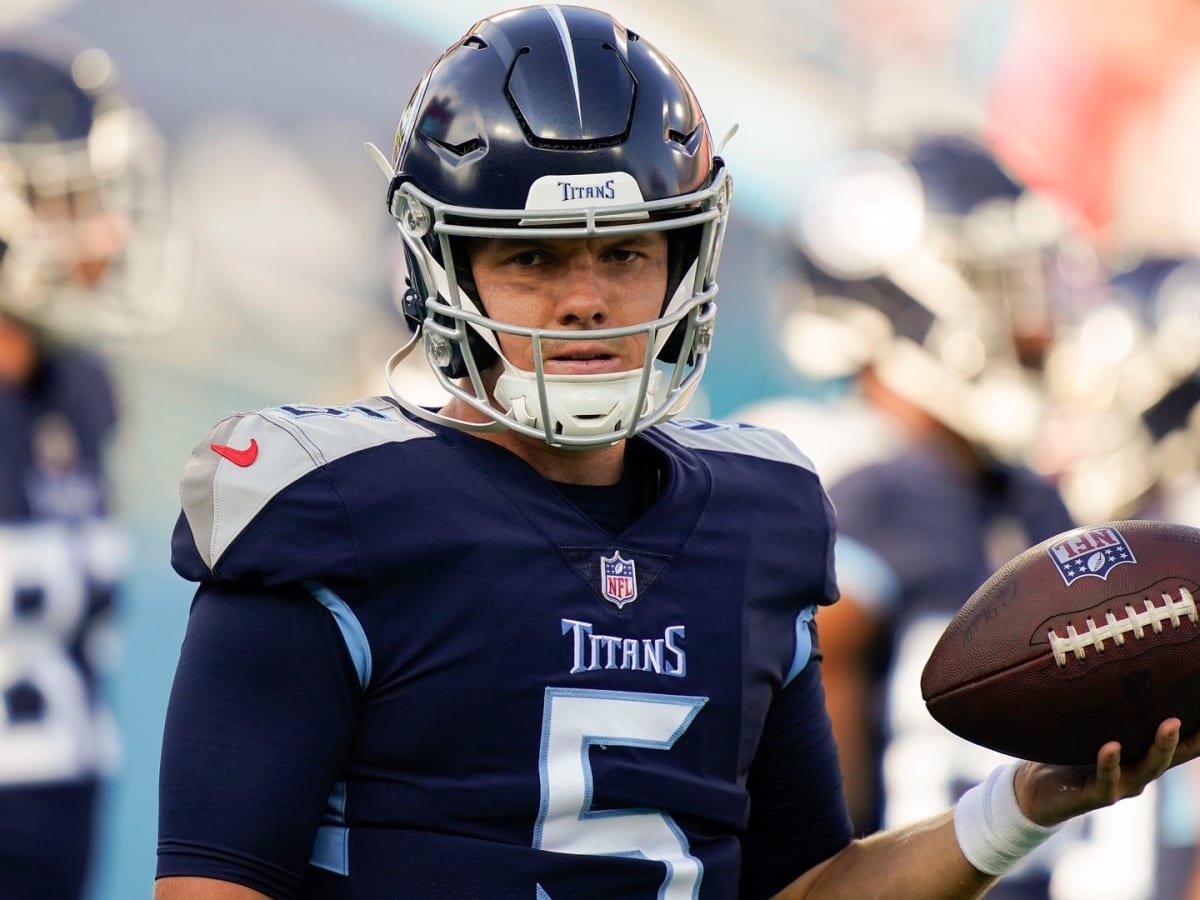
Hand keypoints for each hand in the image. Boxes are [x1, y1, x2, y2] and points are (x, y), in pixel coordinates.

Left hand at [1015, 718, 1199, 826]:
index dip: (1199, 730)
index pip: (1180, 742)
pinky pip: (1106, 781)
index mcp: (1142, 754)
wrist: (1038, 790)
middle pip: (1174, 753)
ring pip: (1147, 768)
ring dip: (1161, 747)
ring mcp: (1121, 785)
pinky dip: (1110, 763)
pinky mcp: (1096, 796)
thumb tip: (1118, 662)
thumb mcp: (1091, 726)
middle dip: (1192, 734)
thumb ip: (1107, 706)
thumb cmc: (1068, 751)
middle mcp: (1139, 770)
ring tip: (1170, 724)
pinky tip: (1111, 746)